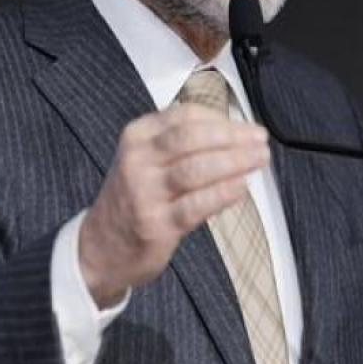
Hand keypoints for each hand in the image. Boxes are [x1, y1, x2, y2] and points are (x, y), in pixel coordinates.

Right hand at [78, 104, 270, 307]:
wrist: (101, 247)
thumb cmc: (136, 197)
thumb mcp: (147, 158)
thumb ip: (183, 142)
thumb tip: (237, 132)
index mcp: (138, 136)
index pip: (185, 116)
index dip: (222, 120)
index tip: (247, 127)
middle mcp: (138, 159)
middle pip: (192, 139)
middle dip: (232, 137)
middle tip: (260, 140)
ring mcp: (145, 192)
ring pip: (197, 169)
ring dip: (234, 162)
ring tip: (259, 160)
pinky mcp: (155, 223)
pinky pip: (196, 205)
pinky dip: (222, 194)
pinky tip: (241, 187)